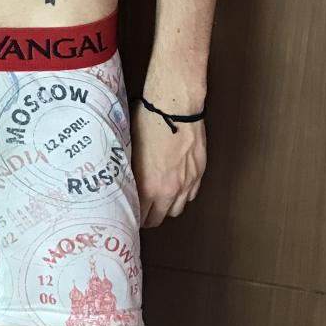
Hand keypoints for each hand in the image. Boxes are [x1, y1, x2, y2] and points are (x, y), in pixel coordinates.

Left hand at [130, 100, 205, 226]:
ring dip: (167, 206)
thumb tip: (125, 180)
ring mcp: (187, 183)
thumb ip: (131, 172)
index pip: (140, 216)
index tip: (130, 214)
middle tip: (143, 210)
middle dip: (149, 216)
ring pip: (177, 209)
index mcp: (148, 186)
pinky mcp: (199, 173)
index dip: (134, 217)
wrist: (175, 107)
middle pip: (159, 218)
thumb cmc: (148, 122)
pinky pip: (191, 194)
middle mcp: (169, 190)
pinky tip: (176, 185)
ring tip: (160, 198)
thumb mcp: (131, 149)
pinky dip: (183, 194)